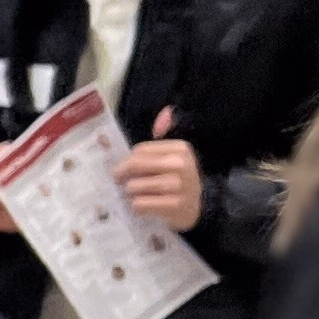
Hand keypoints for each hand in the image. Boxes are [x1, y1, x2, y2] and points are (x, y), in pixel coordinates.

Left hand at [118, 108, 202, 232]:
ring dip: (130, 192)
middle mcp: (180, 165)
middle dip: (121, 174)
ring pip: (134, 186)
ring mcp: (178, 186)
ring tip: (135, 194)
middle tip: (118, 180)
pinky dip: (137, 206)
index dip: (127, 160)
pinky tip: (143, 205)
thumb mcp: (174, 156)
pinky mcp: (174, 205)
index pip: (140, 150)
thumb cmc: (179, 179)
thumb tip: (165, 112)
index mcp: (180, 149)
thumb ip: (163, 136)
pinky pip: (140, 204)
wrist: (200, 207)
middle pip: (135, 165)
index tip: (123, 168)